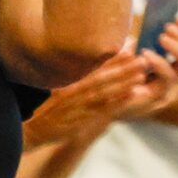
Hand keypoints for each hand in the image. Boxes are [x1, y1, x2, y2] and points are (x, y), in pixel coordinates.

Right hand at [21, 44, 175, 144]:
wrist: (35, 130)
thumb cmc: (52, 104)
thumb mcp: (61, 83)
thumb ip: (81, 69)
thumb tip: (102, 52)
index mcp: (67, 79)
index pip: (92, 66)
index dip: (112, 57)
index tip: (130, 46)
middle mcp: (71, 91)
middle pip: (100, 78)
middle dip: (123, 69)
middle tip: (142, 60)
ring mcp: (76, 107)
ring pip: (103, 94)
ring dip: (123, 84)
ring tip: (141, 75)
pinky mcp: (80, 122)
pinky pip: (101, 111)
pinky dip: (117, 102)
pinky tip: (131, 96)